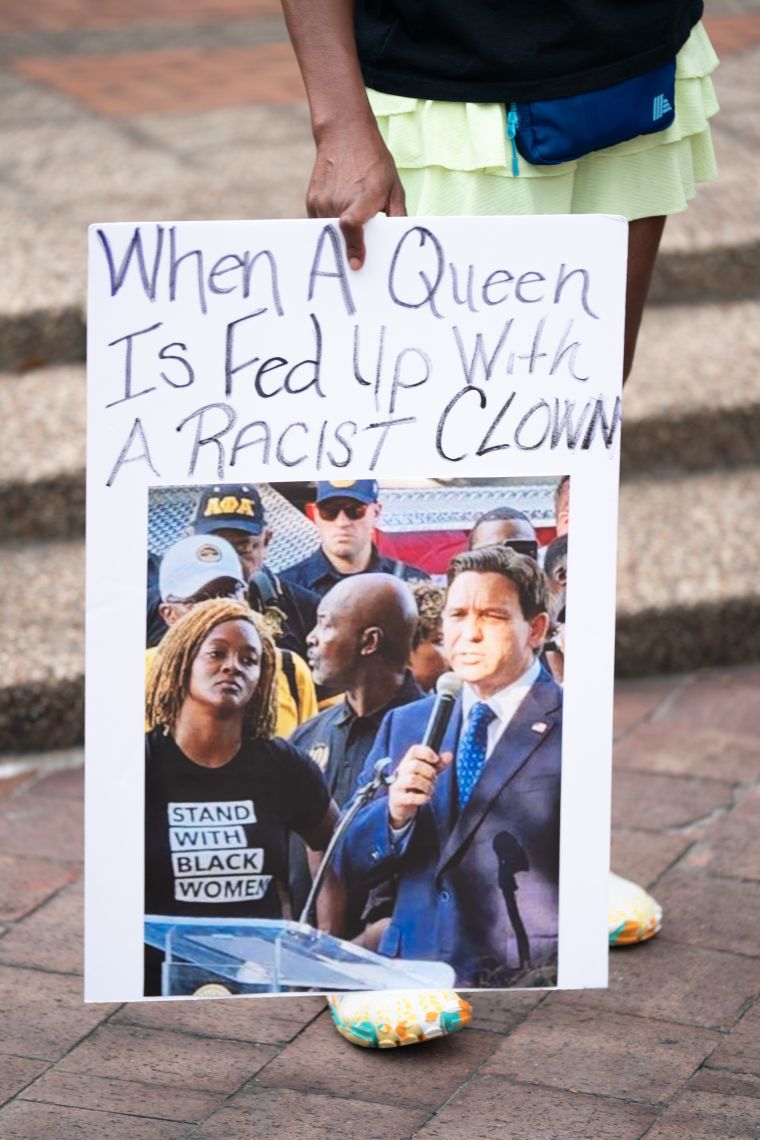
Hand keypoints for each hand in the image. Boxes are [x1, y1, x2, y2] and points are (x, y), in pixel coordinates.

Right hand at [308, 121, 405, 269]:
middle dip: (349, 251)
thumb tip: (400, 241)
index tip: (356, 264)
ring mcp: (322, 201)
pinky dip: (331, 228)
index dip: (353, 247)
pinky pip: (321, 225)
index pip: (351, 226)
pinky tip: (342, 217)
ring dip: (339, 239)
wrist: (344, 135)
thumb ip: (398, 216)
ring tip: (352, 233)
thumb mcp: (395, 188)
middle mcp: (338, 201)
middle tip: (359, 260)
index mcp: (362, 197)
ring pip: (329, 234)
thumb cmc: (375, 164)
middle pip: (341, 238)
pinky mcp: (312, 201)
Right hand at [387, 744, 452, 828]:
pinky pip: (411, 797)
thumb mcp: (426, 774)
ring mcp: (397, 785)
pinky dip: (423, 798)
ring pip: (413, 780)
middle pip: (415, 765)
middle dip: (430, 773)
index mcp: (407, 762)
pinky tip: (425, 798)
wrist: (401, 805)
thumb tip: (449, 755)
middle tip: (433, 779)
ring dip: (427, 786)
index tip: (436, 759)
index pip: (414, 750)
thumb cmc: (414, 786)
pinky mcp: (397, 799)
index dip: (426, 752)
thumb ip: (437, 765)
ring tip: (429, 790)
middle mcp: (400, 772)